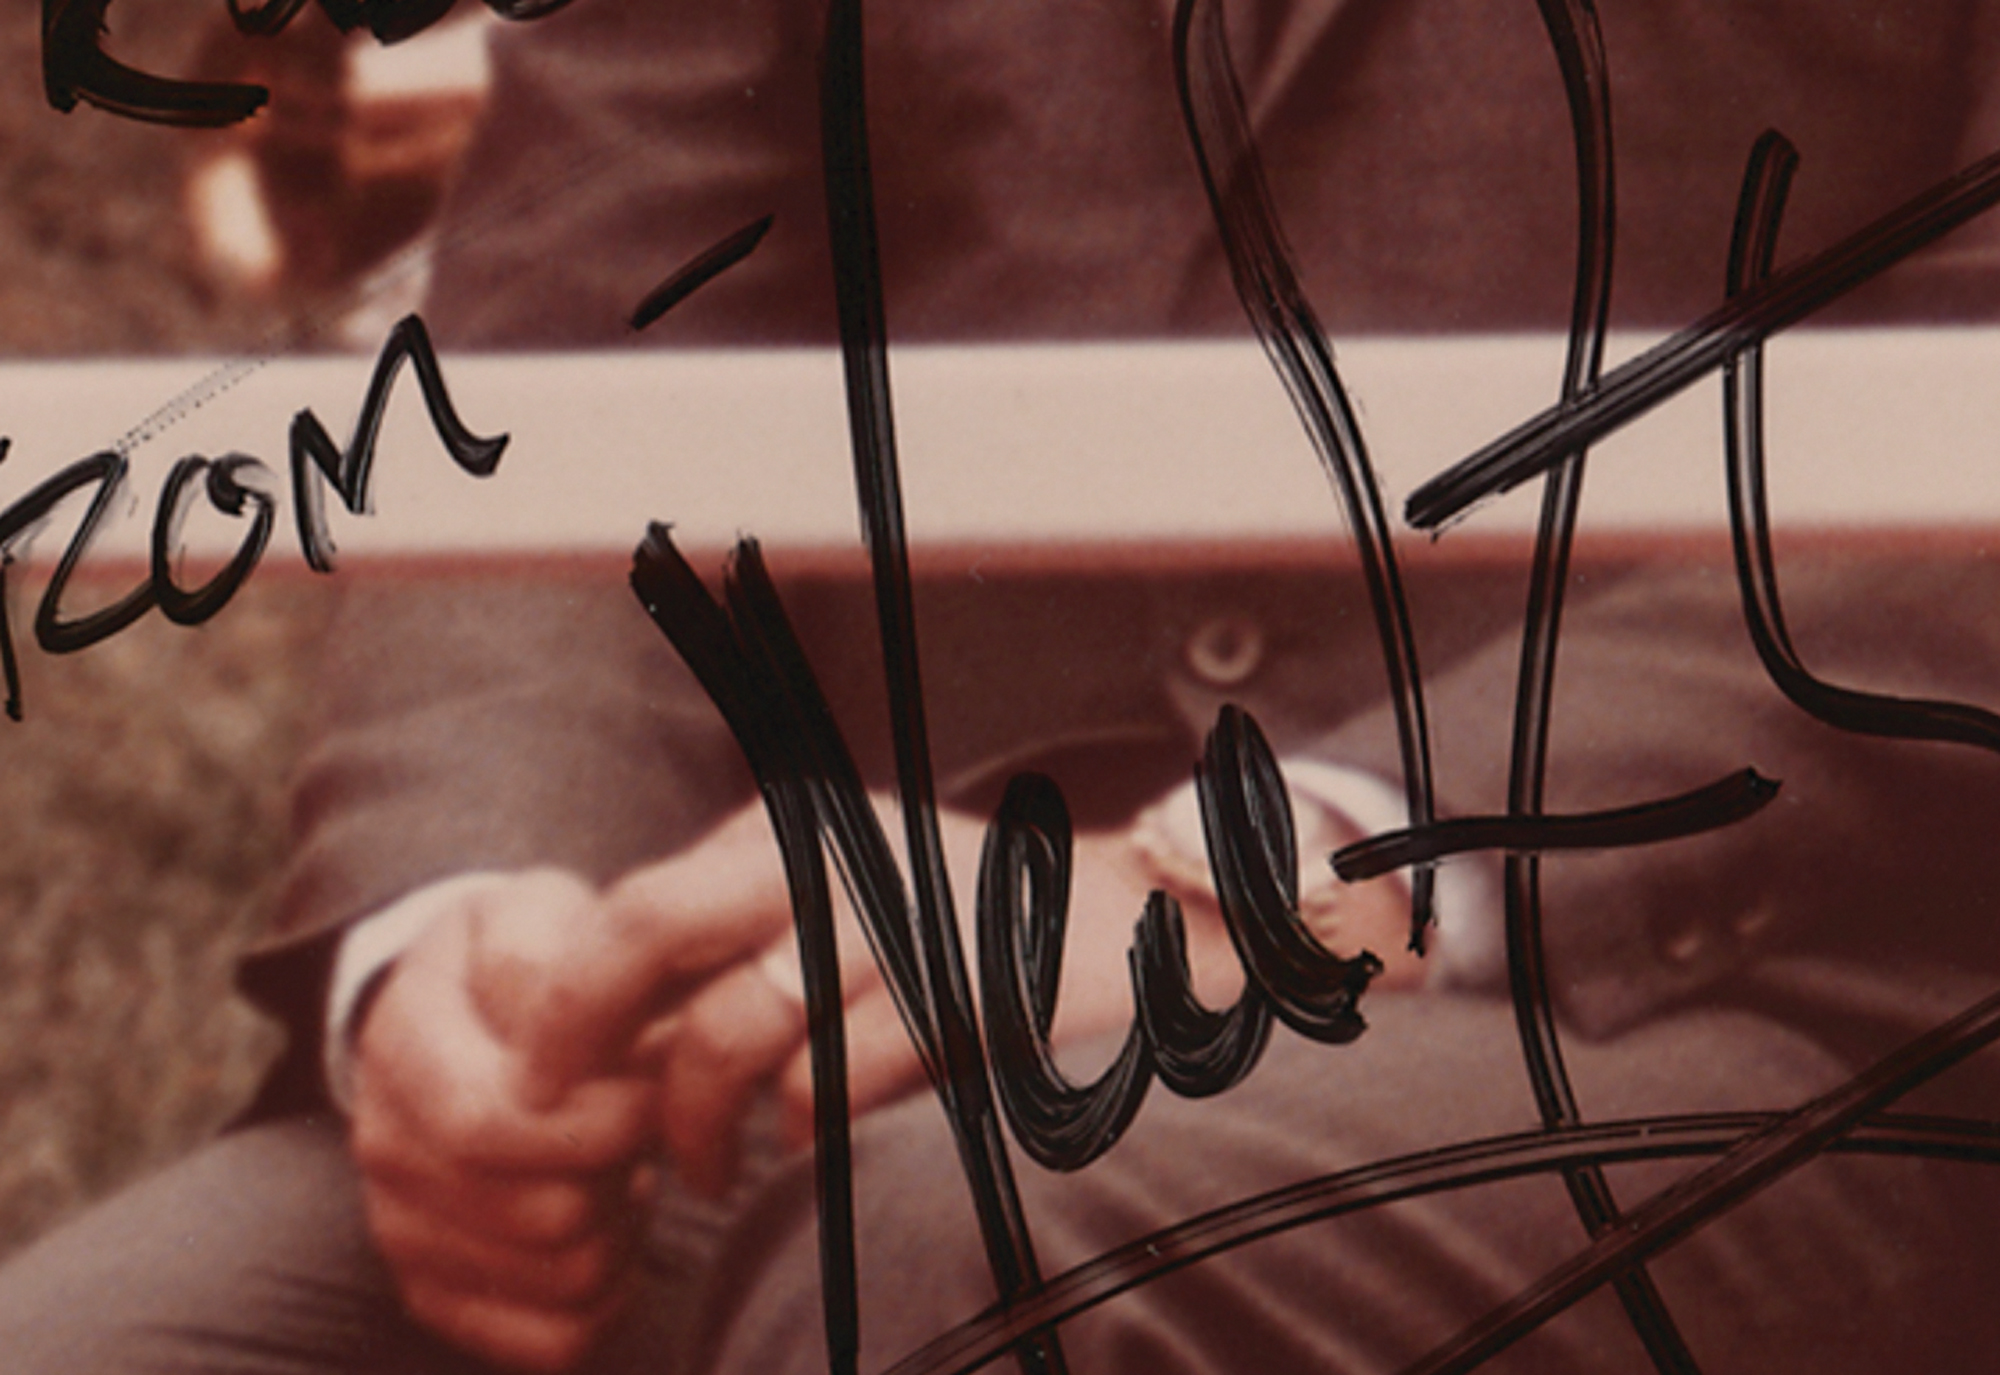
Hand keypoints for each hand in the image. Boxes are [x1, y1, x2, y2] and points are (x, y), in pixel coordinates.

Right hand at [348, 870, 664, 1372]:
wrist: (466, 1007)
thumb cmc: (528, 958)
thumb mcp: (537, 913)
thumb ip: (554, 962)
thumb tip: (578, 1049)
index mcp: (400, 1044)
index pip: (488, 1126)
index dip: (596, 1118)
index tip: (645, 1087)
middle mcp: (383, 1145)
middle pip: (542, 1211)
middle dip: (622, 1166)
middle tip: (638, 1122)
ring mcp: (401, 1229)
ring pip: (562, 1275)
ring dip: (624, 1222)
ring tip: (622, 1164)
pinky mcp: (435, 1293)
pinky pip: (552, 1339)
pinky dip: (607, 1289)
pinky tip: (608, 1224)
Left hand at [620, 800, 1252, 1186]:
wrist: (1149, 929)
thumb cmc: (971, 933)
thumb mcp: (849, 898)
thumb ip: (739, 941)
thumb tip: (600, 1030)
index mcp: (793, 831)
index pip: (634, 903)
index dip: (566, 996)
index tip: (539, 1074)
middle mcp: (832, 856)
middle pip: (653, 932)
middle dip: (584, 1036)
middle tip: (563, 1117)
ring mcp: (896, 920)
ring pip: (735, 1032)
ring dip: (698, 1126)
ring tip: (700, 1173)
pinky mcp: (958, 995)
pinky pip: (830, 1086)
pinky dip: (801, 1137)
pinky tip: (805, 1156)